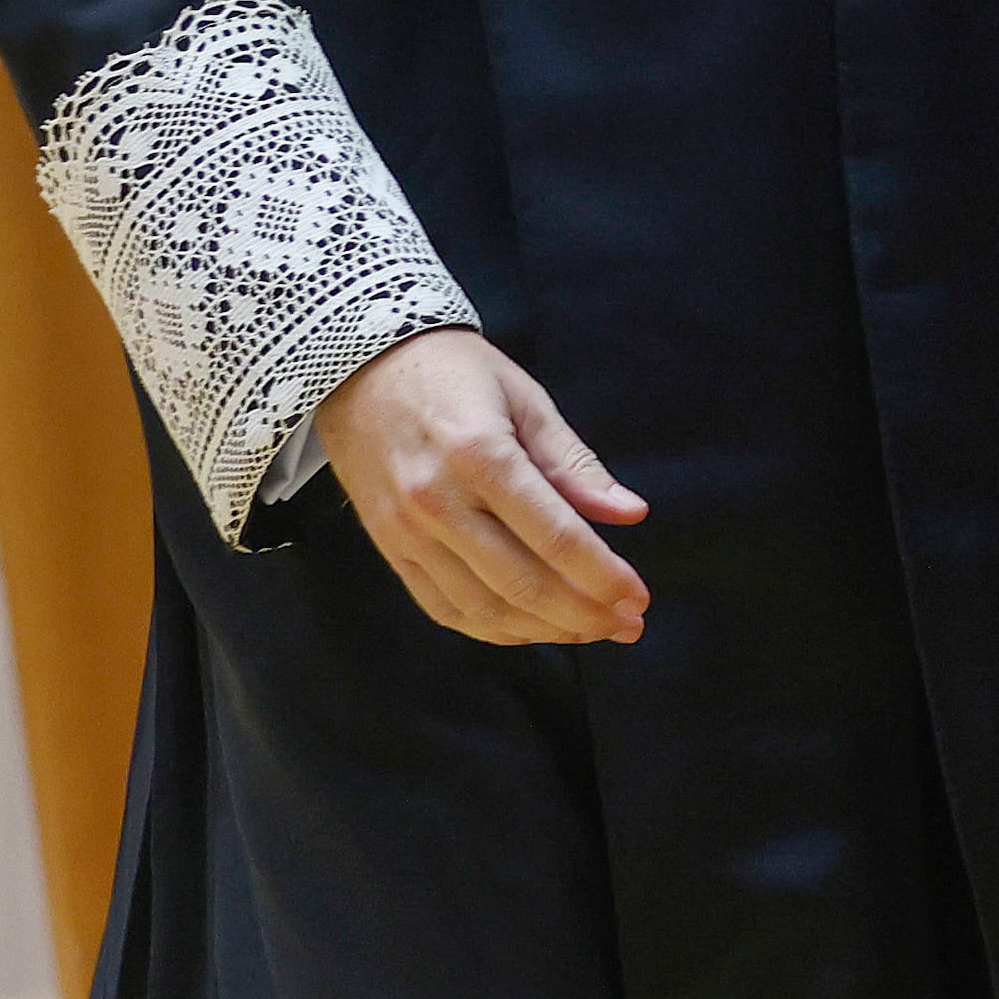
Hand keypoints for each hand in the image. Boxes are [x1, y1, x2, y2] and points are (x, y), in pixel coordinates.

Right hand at [312, 327, 650, 646]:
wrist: (359, 368)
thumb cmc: (455, 374)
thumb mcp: (526, 399)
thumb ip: (574, 463)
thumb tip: (631, 513)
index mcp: (480, 456)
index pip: (555, 536)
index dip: (603, 576)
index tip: (639, 598)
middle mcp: (438, 503)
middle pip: (521, 583)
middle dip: (584, 614)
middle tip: (629, 625)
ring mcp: (407, 533)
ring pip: (483, 607)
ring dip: (544, 630)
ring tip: (591, 630)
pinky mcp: (389, 549)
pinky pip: (444, 608)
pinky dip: (493, 629)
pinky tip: (533, 628)